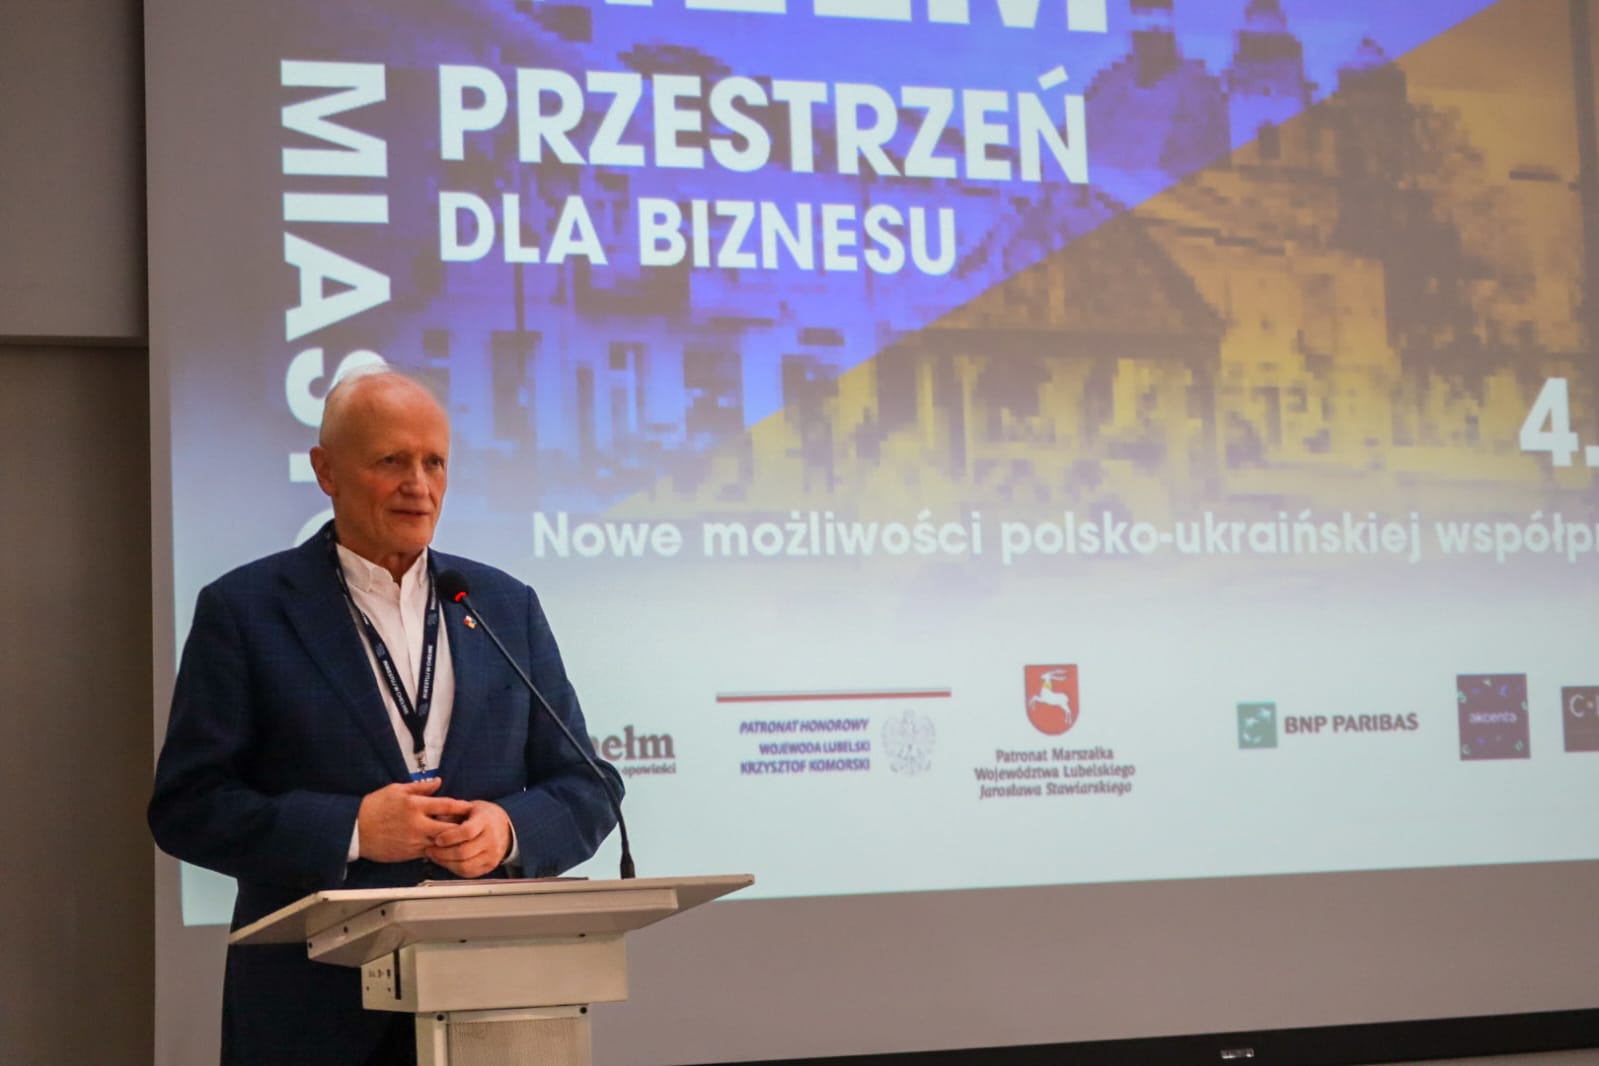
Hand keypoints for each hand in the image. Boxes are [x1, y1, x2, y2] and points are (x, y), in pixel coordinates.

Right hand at [357, 778, 473, 862]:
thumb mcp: (396, 790)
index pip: (447, 805)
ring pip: (442, 843)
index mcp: (415, 805)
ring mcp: (414, 841)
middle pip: (449, 827)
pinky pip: (431, 853)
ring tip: (462, 837)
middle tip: (471, 824)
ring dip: (453, 840)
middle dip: (462, 826)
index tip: (471, 807)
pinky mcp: (409, 854)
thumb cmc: (374, 807)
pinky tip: (445, 846)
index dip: (462, 806)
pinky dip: (439, 850)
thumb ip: (420, 787)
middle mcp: (417, 824)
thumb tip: (438, 782)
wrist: (355, 829)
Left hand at [425, 801, 512, 878]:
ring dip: (446, 863)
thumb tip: (433, 821)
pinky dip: (454, 869)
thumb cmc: (482, 816)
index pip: (467, 832)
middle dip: (443, 853)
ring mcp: (492, 854)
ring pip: (465, 865)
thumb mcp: (469, 807)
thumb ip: (452, 813)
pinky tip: (446, 862)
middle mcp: (492, 839)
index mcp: (486, 821)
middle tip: (430, 849)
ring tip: (435, 856)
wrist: (504, 827)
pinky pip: (468, 872)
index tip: (437, 839)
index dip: (450, 837)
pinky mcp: (490, 865)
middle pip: (464, 852)